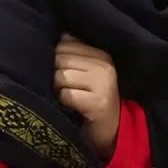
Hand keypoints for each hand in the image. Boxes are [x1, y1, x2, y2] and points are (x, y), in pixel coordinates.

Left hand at [55, 34, 120, 158]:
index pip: (65, 43)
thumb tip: (58, 36)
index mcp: (101, 54)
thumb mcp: (87, 73)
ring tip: (68, 97)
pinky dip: (64, 102)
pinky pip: (66, 95)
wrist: (112, 131)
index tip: (62, 72)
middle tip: (65, 88)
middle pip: (60, 59)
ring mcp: (103, 84)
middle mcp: (104, 66)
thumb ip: (73, 54)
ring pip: (61, 76)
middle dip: (55, 74)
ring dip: (58, 89)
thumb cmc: (93, 100)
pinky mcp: (97, 103)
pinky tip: (72, 107)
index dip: (56, 58)